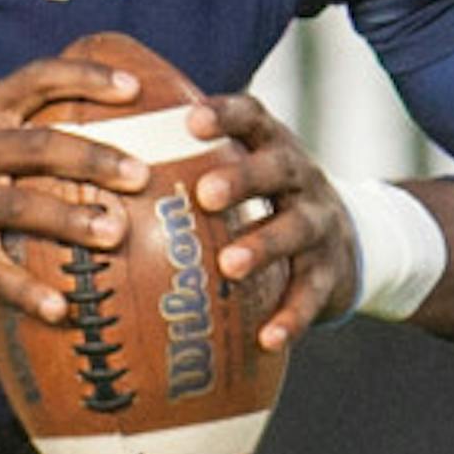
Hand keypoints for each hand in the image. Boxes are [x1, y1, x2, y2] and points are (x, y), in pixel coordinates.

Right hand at [0, 52, 155, 324]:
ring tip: (115, 233)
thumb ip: (20, 128)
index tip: (133, 89)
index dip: (85, 78)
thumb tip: (108, 125)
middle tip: (140, 174)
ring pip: (21, 205)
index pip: (35, 79)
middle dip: (94, 158)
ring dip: (72, 219)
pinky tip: (60, 309)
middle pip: (39, 146)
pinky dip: (29, 291)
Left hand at [184, 93, 358, 349]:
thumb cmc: (269, 203)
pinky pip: (310, 295)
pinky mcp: (330, 272)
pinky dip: (290, 316)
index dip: (225, 114)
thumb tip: (105, 162)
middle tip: (204, 194)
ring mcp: (319, 225)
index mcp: (272, 148)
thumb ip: (192, 163)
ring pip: (296, 230)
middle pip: (277, 169)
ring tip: (229, 265)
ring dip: (263, 246)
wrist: (348, 244)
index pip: (252, 117)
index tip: (191, 121)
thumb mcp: (245, 172)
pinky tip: (266, 338)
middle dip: (242, 179)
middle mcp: (301, 180)